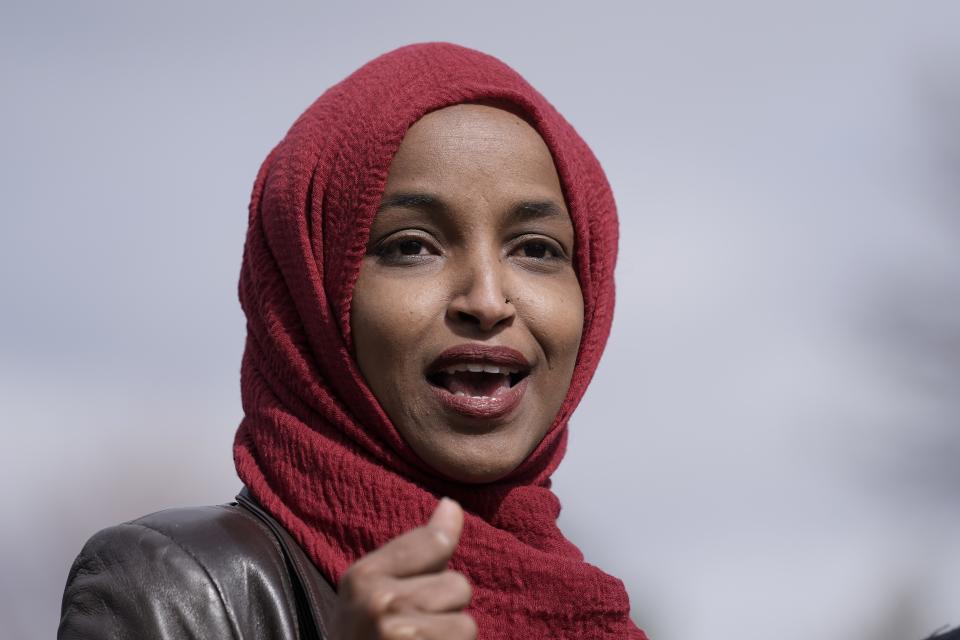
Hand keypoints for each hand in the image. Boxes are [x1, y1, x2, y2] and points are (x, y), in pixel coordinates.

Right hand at [333, 498, 475, 638]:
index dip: (441, 565)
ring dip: (449, 638)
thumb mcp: (370, 592)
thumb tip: (452, 504)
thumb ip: (415, 550)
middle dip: (444, 611)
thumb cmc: (362, 639)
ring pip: (465, 624)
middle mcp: (379, 600)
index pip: (434, 542)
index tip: (421, 584)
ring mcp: (399, 632)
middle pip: (458, 586)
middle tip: (411, 632)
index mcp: (362, 576)